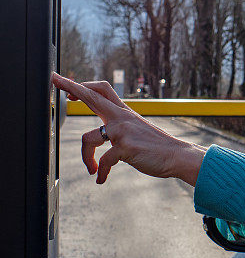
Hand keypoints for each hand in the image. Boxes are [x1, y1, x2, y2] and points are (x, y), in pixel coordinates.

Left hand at [51, 72, 205, 185]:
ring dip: (85, 157)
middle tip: (54, 79)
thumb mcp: (138, 129)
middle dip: (71, 87)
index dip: (82, 85)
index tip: (65, 81)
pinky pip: (104, 161)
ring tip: (91, 168)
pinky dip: (101, 171)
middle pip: (92, 96)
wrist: (177, 156)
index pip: (101, 90)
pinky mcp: (126, 148)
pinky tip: (101, 179)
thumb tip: (103, 133)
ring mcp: (123, 131)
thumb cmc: (158, 146)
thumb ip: (121, 126)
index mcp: (124, 112)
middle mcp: (122, 117)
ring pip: (87, 139)